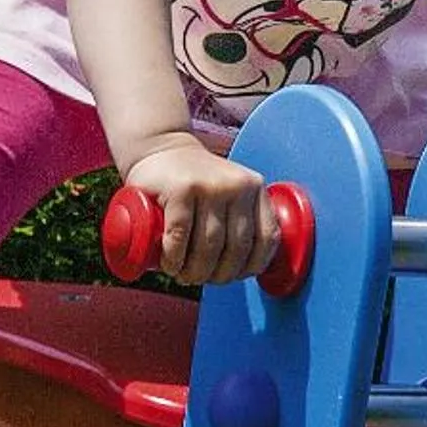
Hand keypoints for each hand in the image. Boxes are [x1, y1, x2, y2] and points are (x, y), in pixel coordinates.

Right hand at [121, 139, 277, 285]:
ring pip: (209, 246)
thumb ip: (246, 217)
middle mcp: (237, 185)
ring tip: (183, 275)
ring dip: (195, 271)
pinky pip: (181, 236)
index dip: (250, 267)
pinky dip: (174, 258)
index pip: (266, 239)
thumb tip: (257, 265)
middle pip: (235, 249)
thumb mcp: (229, 192)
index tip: (231, 276)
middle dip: (217, 275)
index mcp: (255, 188)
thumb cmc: (196, 182)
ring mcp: (209, 186)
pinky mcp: (181, 189)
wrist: (160, 147)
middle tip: (199, 278)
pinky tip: (170, 264)